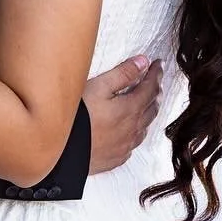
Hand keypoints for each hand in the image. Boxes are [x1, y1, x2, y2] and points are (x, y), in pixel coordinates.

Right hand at [82, 55, 162, 174]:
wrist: (63, 151)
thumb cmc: (78, 118)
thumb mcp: (99, 86)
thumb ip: (123, 73)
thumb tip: (142, 62)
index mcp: (131, 109)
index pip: (150, 87)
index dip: (155, 74)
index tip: (158, 65)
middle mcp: (133, 129)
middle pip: (152, 108)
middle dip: (155, 93)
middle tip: (156, 82)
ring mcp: (125, 146)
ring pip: (145, 127)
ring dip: (148, 113)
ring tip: (148, 104)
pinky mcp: (116, 157)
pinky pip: (134, 144)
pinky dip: (137, 133)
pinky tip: (132, 131)